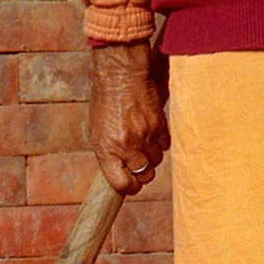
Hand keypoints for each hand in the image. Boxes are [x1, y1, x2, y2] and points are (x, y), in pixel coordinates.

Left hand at [88, 38, 167, 193]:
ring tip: (144, 141)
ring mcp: (144, 136)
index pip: (122, 184)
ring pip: (157, 161)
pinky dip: (160, 142)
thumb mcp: (98, 131)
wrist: (120, 76)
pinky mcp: (159, 125)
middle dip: (144, 173)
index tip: (132, 184)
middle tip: (139, 162)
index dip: (129, 187)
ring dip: (152, 156)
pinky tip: (152, 131)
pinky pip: (165, 145)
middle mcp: (125, 146)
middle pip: (145, 176)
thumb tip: (121, 170)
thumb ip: (110, 153)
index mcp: (106, 150)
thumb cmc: (105, 102)